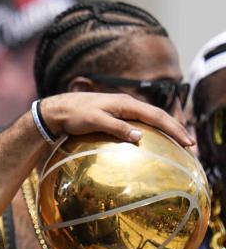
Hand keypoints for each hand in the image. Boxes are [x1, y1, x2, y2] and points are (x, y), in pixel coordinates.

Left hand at [41, 92, 194, 145]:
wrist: (58, 110)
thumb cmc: (75, 115)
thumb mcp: (95, 121)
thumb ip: (116, 127)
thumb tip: (140, 136)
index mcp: (125, 104)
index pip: (156, 115)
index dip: (173, 128)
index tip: (187, 141)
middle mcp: (127, 104)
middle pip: (157, 116)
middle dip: (175, 128)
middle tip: (190, 144)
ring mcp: (121, 109)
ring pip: (149, 118)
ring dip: (165, 128)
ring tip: (178, 141)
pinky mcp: (115, 115)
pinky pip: (139, 121)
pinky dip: (151, 129)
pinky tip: (154, 138)